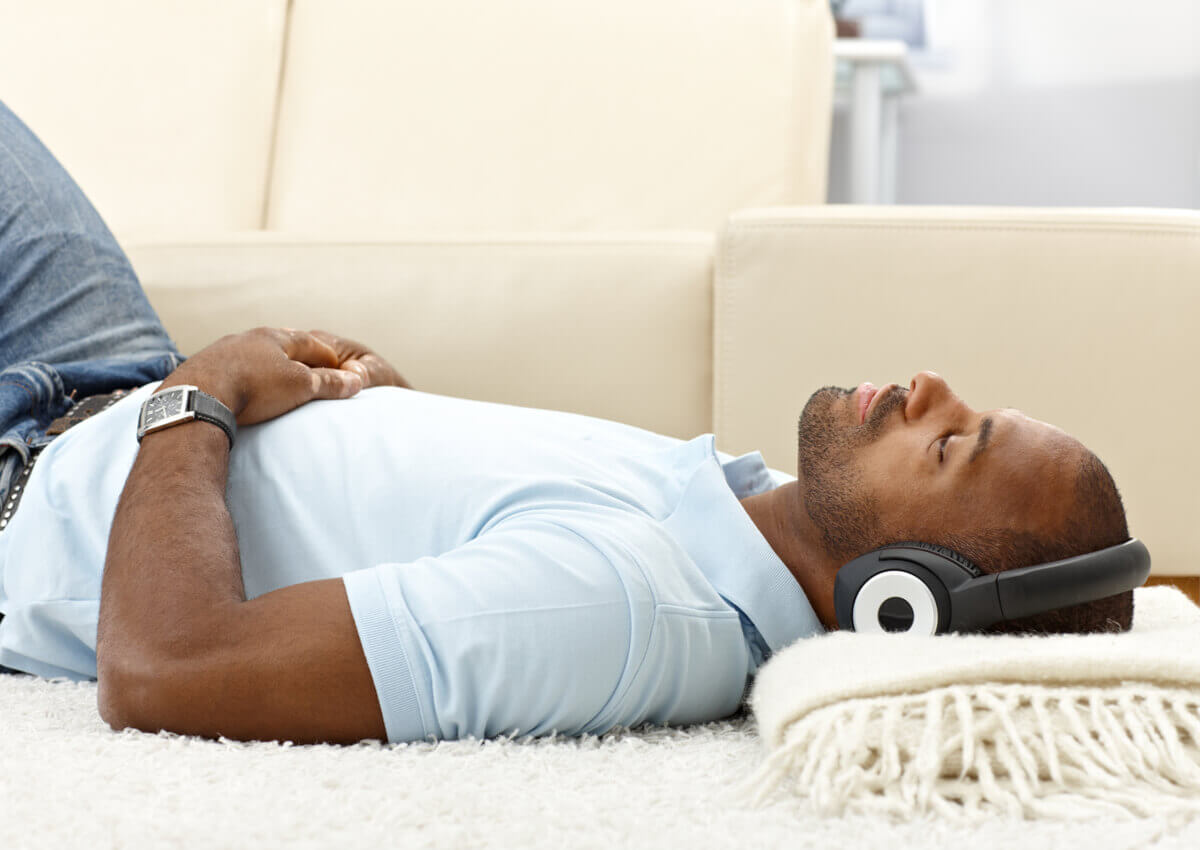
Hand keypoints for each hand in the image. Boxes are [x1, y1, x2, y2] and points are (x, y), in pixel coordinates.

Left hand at [160, 327, 408, 425]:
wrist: (198, 395)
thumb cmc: (255, 388)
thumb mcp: (300, 386)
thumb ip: (329, 383)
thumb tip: (356, 382)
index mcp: (274, 337)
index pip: (309, 343)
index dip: (326, 356)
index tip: (337, 365)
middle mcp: (247, 338)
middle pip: (278, 343)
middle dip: (294, 353)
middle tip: (306, 362)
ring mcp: (221, 351)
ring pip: (250, 353)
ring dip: (264, 362)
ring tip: (273, 374)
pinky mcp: (201, 368)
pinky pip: (229, 368)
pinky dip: (241, 374)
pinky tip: (240, 384)